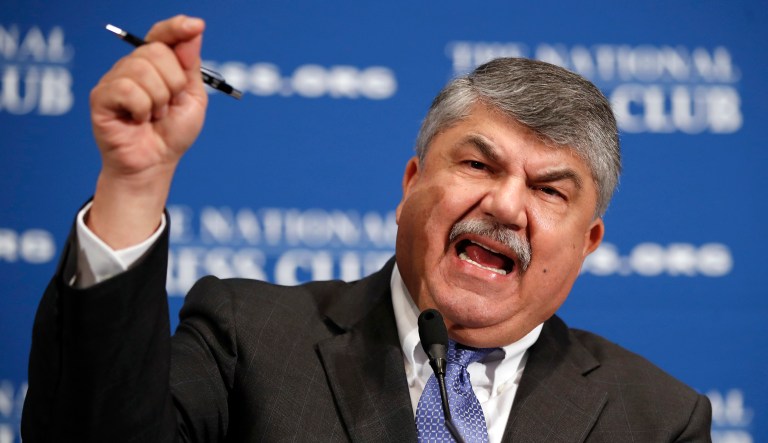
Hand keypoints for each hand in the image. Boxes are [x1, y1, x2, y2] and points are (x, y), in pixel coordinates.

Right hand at [87, 15, 207, 247]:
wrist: (156, 164)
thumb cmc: (172, 133)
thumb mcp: (192, 97)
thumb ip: (190, 65)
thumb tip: (193, 29)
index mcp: (156, 65)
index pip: (162, 35)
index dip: (176, 27)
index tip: (194, 25)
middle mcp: (132, 67)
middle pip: (156, 52)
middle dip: (173, 84)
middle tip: (167, 107)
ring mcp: (114, 80)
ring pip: (142, 70)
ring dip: (158, 101)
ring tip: (153, 116)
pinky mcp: (101, 97)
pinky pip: (127, 89)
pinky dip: (142, 108)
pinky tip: (138, 120)